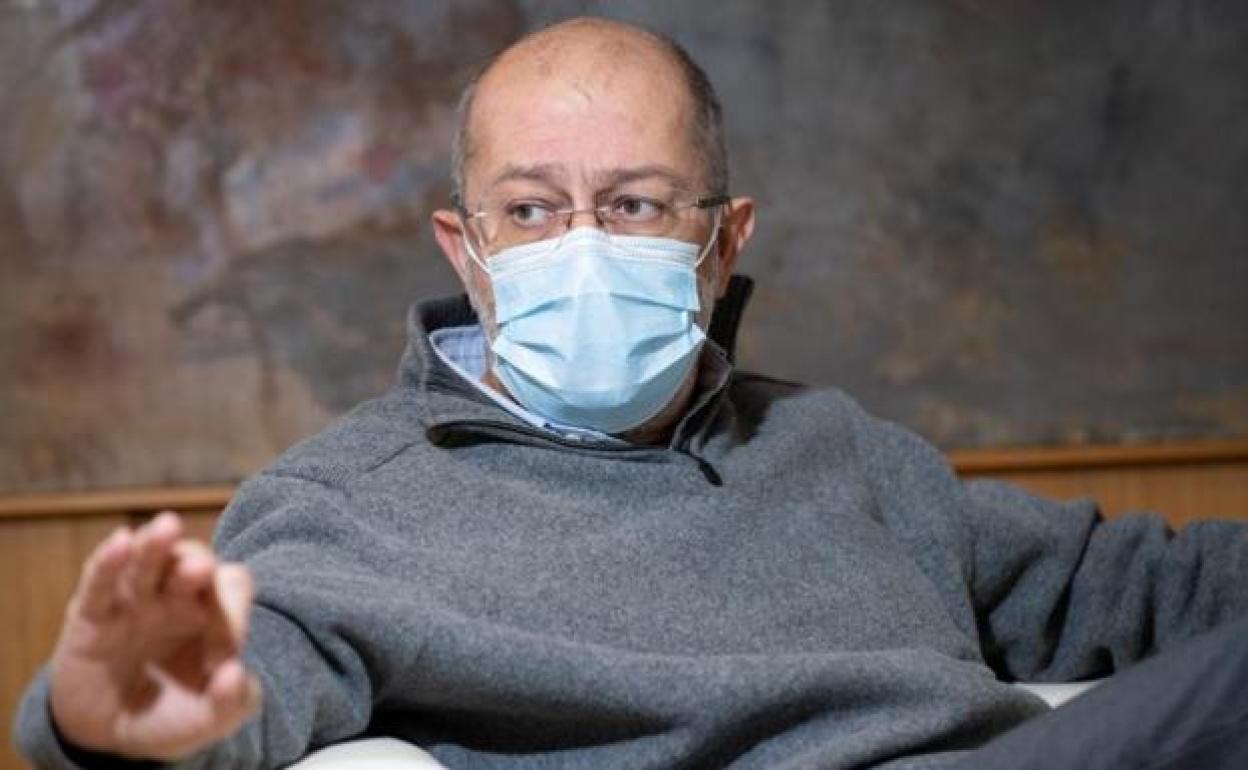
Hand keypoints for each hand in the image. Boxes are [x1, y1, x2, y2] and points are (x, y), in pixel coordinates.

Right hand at [48, 512, 260, 760]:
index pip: (231, 589)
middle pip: (191, 563)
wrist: (111, 735)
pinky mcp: (93, 615)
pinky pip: (100, 582)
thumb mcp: (208, 721)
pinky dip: (108, 562)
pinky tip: (120, 542)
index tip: (225, 653)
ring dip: (155, 546)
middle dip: (196, 564)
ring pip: (147, 563)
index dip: (232, 610)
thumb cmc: (170, 716)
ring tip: (165, 527)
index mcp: (213, 616)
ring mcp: (134, 603)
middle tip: (199, 569)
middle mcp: (176, 600)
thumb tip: (236, 675)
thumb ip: (231, 702)